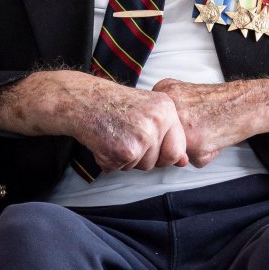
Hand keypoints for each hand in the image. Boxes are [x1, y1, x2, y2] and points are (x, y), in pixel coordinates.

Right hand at [70, 82, 188, 172]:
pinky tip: (104, 142)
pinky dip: (109, 161)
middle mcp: (157, 123)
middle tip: (126, 137)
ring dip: (126, 159)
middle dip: (143, 157)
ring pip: (141, 166)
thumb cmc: (113, 104)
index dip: (163, 154)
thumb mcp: (147, 110)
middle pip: (159, 161)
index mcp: (167, 110)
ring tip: (115, 137)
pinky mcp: (125, 151)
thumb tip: (184, 161)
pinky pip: (121, 168)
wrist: (84, 101)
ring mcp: (142, 137)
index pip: (178, 149)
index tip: (147, 144)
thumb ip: (167, 134)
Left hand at [150, 80, 243, 166]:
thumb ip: (167, 113)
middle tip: (199, 124)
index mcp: (164, 90)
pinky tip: (214, 138)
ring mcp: (180, 126)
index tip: (187, 119)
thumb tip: (156, 143)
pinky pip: (193, 161)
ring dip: (192, 147)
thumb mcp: (185, 93)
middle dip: (180, 138)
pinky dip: (205, 155)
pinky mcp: (193, 144)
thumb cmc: (219, 102)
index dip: (169, 127)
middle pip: (162, 138)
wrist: (246, 103)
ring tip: (207, 130)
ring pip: (175, 150)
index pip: (153, 121)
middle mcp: (169, 107)